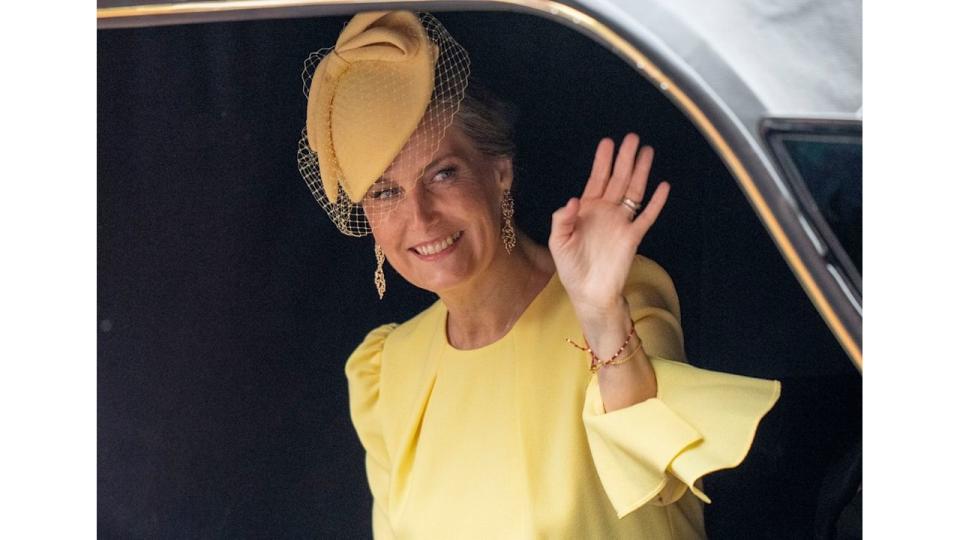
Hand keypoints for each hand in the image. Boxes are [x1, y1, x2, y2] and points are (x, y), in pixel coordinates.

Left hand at [548, 133, 669, 320]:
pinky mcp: (633, 237)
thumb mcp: (558, 242)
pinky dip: (655, 202)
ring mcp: (621, 223)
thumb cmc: (571, 268)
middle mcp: (606, 212)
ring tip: (647, 152)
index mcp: (586, 210)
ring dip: (640, 172)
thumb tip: (572, 200)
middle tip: (632, 138)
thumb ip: (562, 219)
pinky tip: (663, 186)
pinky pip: (647, 216)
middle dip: (624, 159)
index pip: (596, 180)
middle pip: (618, 179)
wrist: (589, 292)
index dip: (602, 161)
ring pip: (633, 191)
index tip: (608, 142)